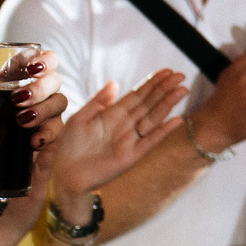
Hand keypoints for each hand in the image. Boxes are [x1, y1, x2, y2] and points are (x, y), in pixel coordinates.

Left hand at [0, 60, 68, 204]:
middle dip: (40, 86)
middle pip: (54, 79)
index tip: (32, 66)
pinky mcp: (48, 142)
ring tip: (20, 122)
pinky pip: (58, 131)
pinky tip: (32, 142)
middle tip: (17, 99)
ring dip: (44, 108)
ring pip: (61, 102)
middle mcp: (32, 100)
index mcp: (12, 86)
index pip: (38, 62)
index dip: (44, 59)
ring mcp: (42, 121)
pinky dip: (48, 133)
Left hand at [48, 71, 188, 200]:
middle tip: (180, 76)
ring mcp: (131, 139)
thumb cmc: (68, 147)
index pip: (138, 95)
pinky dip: (164, 131)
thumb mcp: (79, 119)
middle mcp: (126, 124)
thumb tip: (114, 83)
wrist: (63, 174)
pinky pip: (151, 140)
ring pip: (154, 118)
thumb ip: (98, 102)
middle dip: (165, 89)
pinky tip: (177, 120)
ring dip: (168, 104)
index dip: (152, 83)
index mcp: (113, 114)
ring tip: (182, 90)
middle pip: (150, 103)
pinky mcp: (132, 155)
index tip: (167, 71)